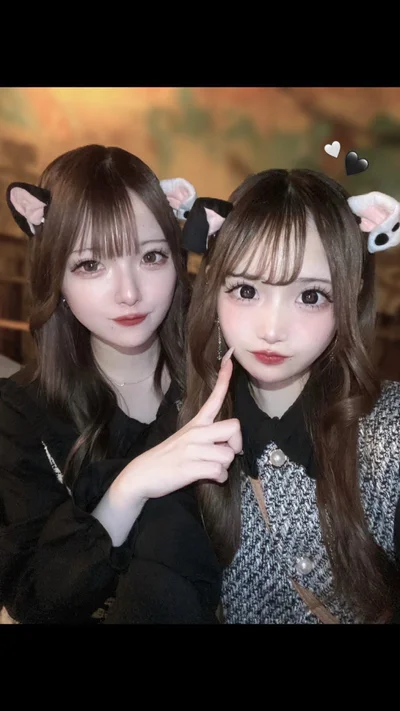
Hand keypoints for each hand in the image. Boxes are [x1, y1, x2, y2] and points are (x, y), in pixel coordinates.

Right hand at [126, 348, 241, 500]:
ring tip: (208, 468)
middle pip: (234, 427)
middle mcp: (195, 433)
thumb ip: (206, 437)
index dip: (224, 379)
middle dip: (236, 444)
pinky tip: (206, 478)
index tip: (230, 358)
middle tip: (225, 453)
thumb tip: (229, 444)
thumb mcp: (185, 440)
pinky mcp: (190, 467)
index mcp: (195, 423)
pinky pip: (220, 472)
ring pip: (228, 455)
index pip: (214, 398)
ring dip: (223, 467)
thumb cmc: (167, 458)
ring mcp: (192, 449)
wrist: (141, 475)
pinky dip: (217, 479)